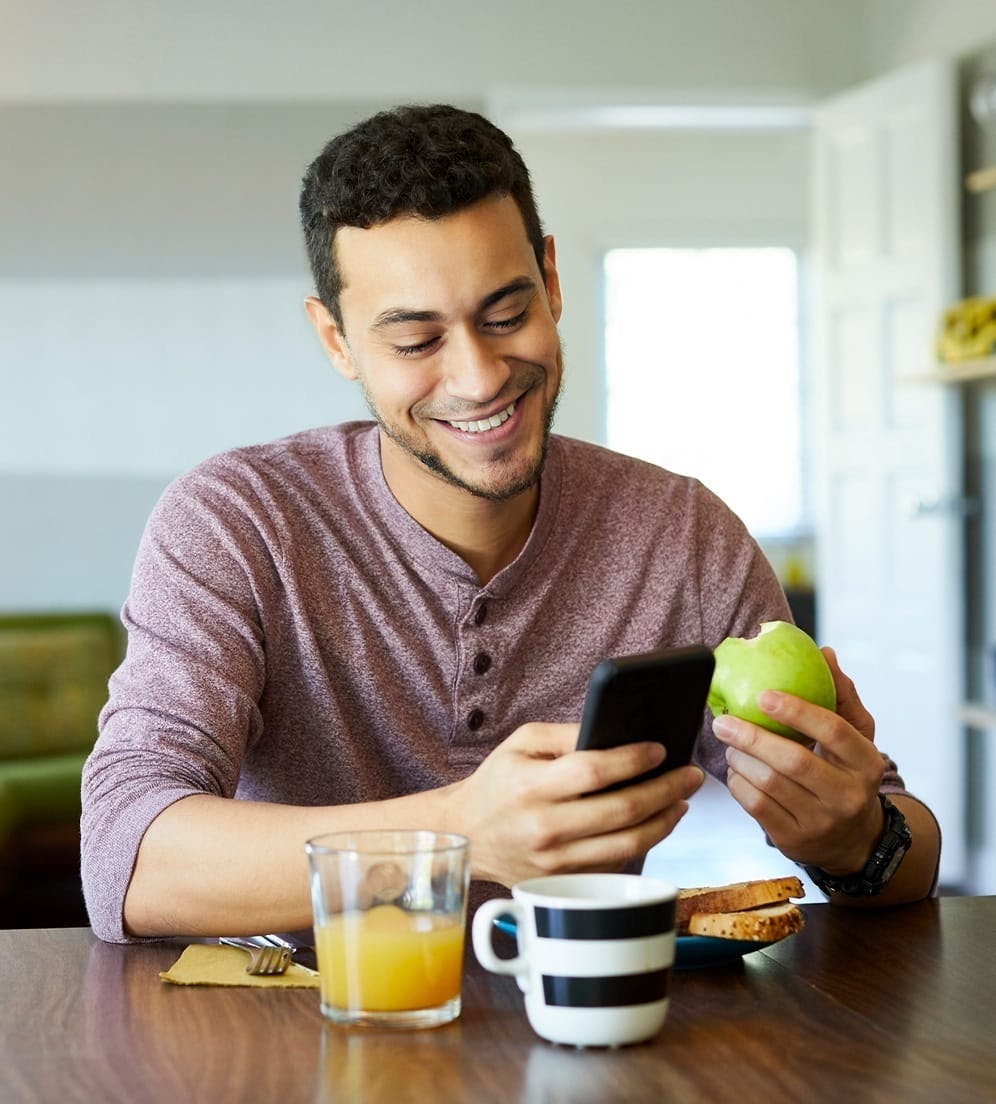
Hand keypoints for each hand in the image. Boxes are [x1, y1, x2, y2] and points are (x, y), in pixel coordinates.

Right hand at [446, 722, 704, 886]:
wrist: (467, 833)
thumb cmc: (499, 780)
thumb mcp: (521, 742)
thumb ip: (567, 734)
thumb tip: (617, 733)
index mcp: (530, 786)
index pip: (593, 771)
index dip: (633, 760)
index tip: (661, 749)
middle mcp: (544, 827)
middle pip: (621, 811)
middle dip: (665, 789)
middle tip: (691, 774)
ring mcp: (555, 861)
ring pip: (627, 844)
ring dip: (664, 820)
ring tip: (682, 799)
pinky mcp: (565, 881)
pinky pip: (616, 862)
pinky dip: (643, 841)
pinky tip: (657, 821)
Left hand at [712, 647, 885, 874]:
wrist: (854, 839)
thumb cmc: (848, 773)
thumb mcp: (857, 737)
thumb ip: (842, 695)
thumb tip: (825, 653)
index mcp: (866, 763)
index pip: (833, 731)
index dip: (797, 711)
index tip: (763, 694)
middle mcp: (848, 796)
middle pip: (794, 761)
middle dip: (752, 736)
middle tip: (723, 720)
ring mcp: (822, 822)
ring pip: (769, 784)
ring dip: (740, 758)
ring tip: (730, 742)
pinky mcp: (795, 840)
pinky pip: (756, 806)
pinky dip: (738, 783)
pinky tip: (736, 768)